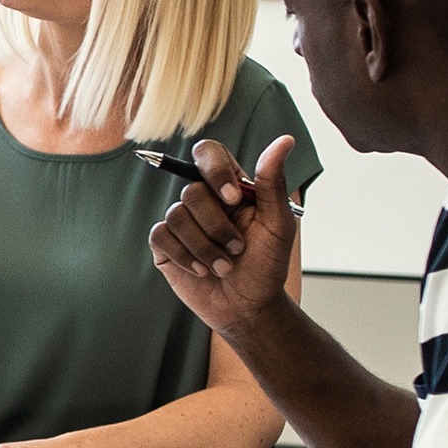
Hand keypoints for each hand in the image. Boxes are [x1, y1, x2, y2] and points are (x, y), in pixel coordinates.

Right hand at [148, 133, 303, 335]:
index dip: (215, 171)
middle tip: (237, 248)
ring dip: (205, 247)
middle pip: (192, 192)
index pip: (209, 154)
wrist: (249, 307)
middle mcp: (203, 200)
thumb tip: (285, 140)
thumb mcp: (278, 224)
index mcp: (229, 187)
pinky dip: (186, 256)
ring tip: (223, 266)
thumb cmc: (267, 265)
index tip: (234, 199)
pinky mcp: (165, 245)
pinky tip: (202, 271)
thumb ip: (274, 182)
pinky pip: (161, 236)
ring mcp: (181, 222)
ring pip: (177, 216)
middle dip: (217, 226)